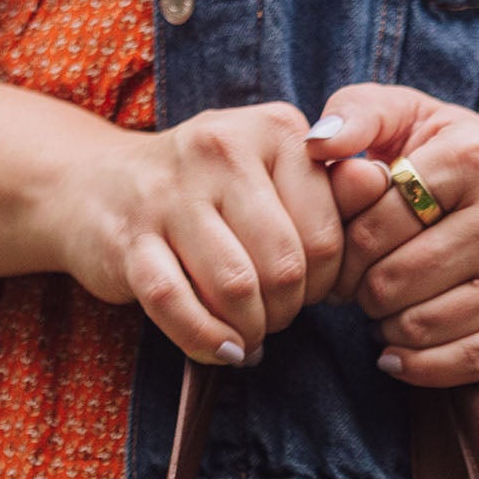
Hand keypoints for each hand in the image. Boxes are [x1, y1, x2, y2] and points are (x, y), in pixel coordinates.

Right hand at [41, 101, 346, 367]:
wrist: (99, 187)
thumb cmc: (205, 192)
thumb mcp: (272, 173)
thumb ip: (330, 185)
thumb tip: (379, 186)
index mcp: (273, 129)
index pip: (329, 231)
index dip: (327, 282)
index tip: (306, 291)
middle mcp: (222, 148)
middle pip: (285, 265)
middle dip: (286, 312)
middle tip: (274, 319)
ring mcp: (170, 193)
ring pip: (236, 288)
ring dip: (248, 331)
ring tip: (246, 335)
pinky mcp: (129, 239)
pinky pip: (177, 306)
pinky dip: (205, 341)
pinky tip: (219, 349)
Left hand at [306, 90, 478, 385]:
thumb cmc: (455, 171)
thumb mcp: (410, 121)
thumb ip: (358, 113)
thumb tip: (317, 143)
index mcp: (476, 156)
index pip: (369, 227)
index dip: (344, 247)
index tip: (354, 245)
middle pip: (389, 284)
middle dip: (364, 290)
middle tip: (372, 279)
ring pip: (416, 329)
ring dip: (387, 327)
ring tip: (396, 304)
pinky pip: (457, 366)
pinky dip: (417, 365)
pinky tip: (405, 347)